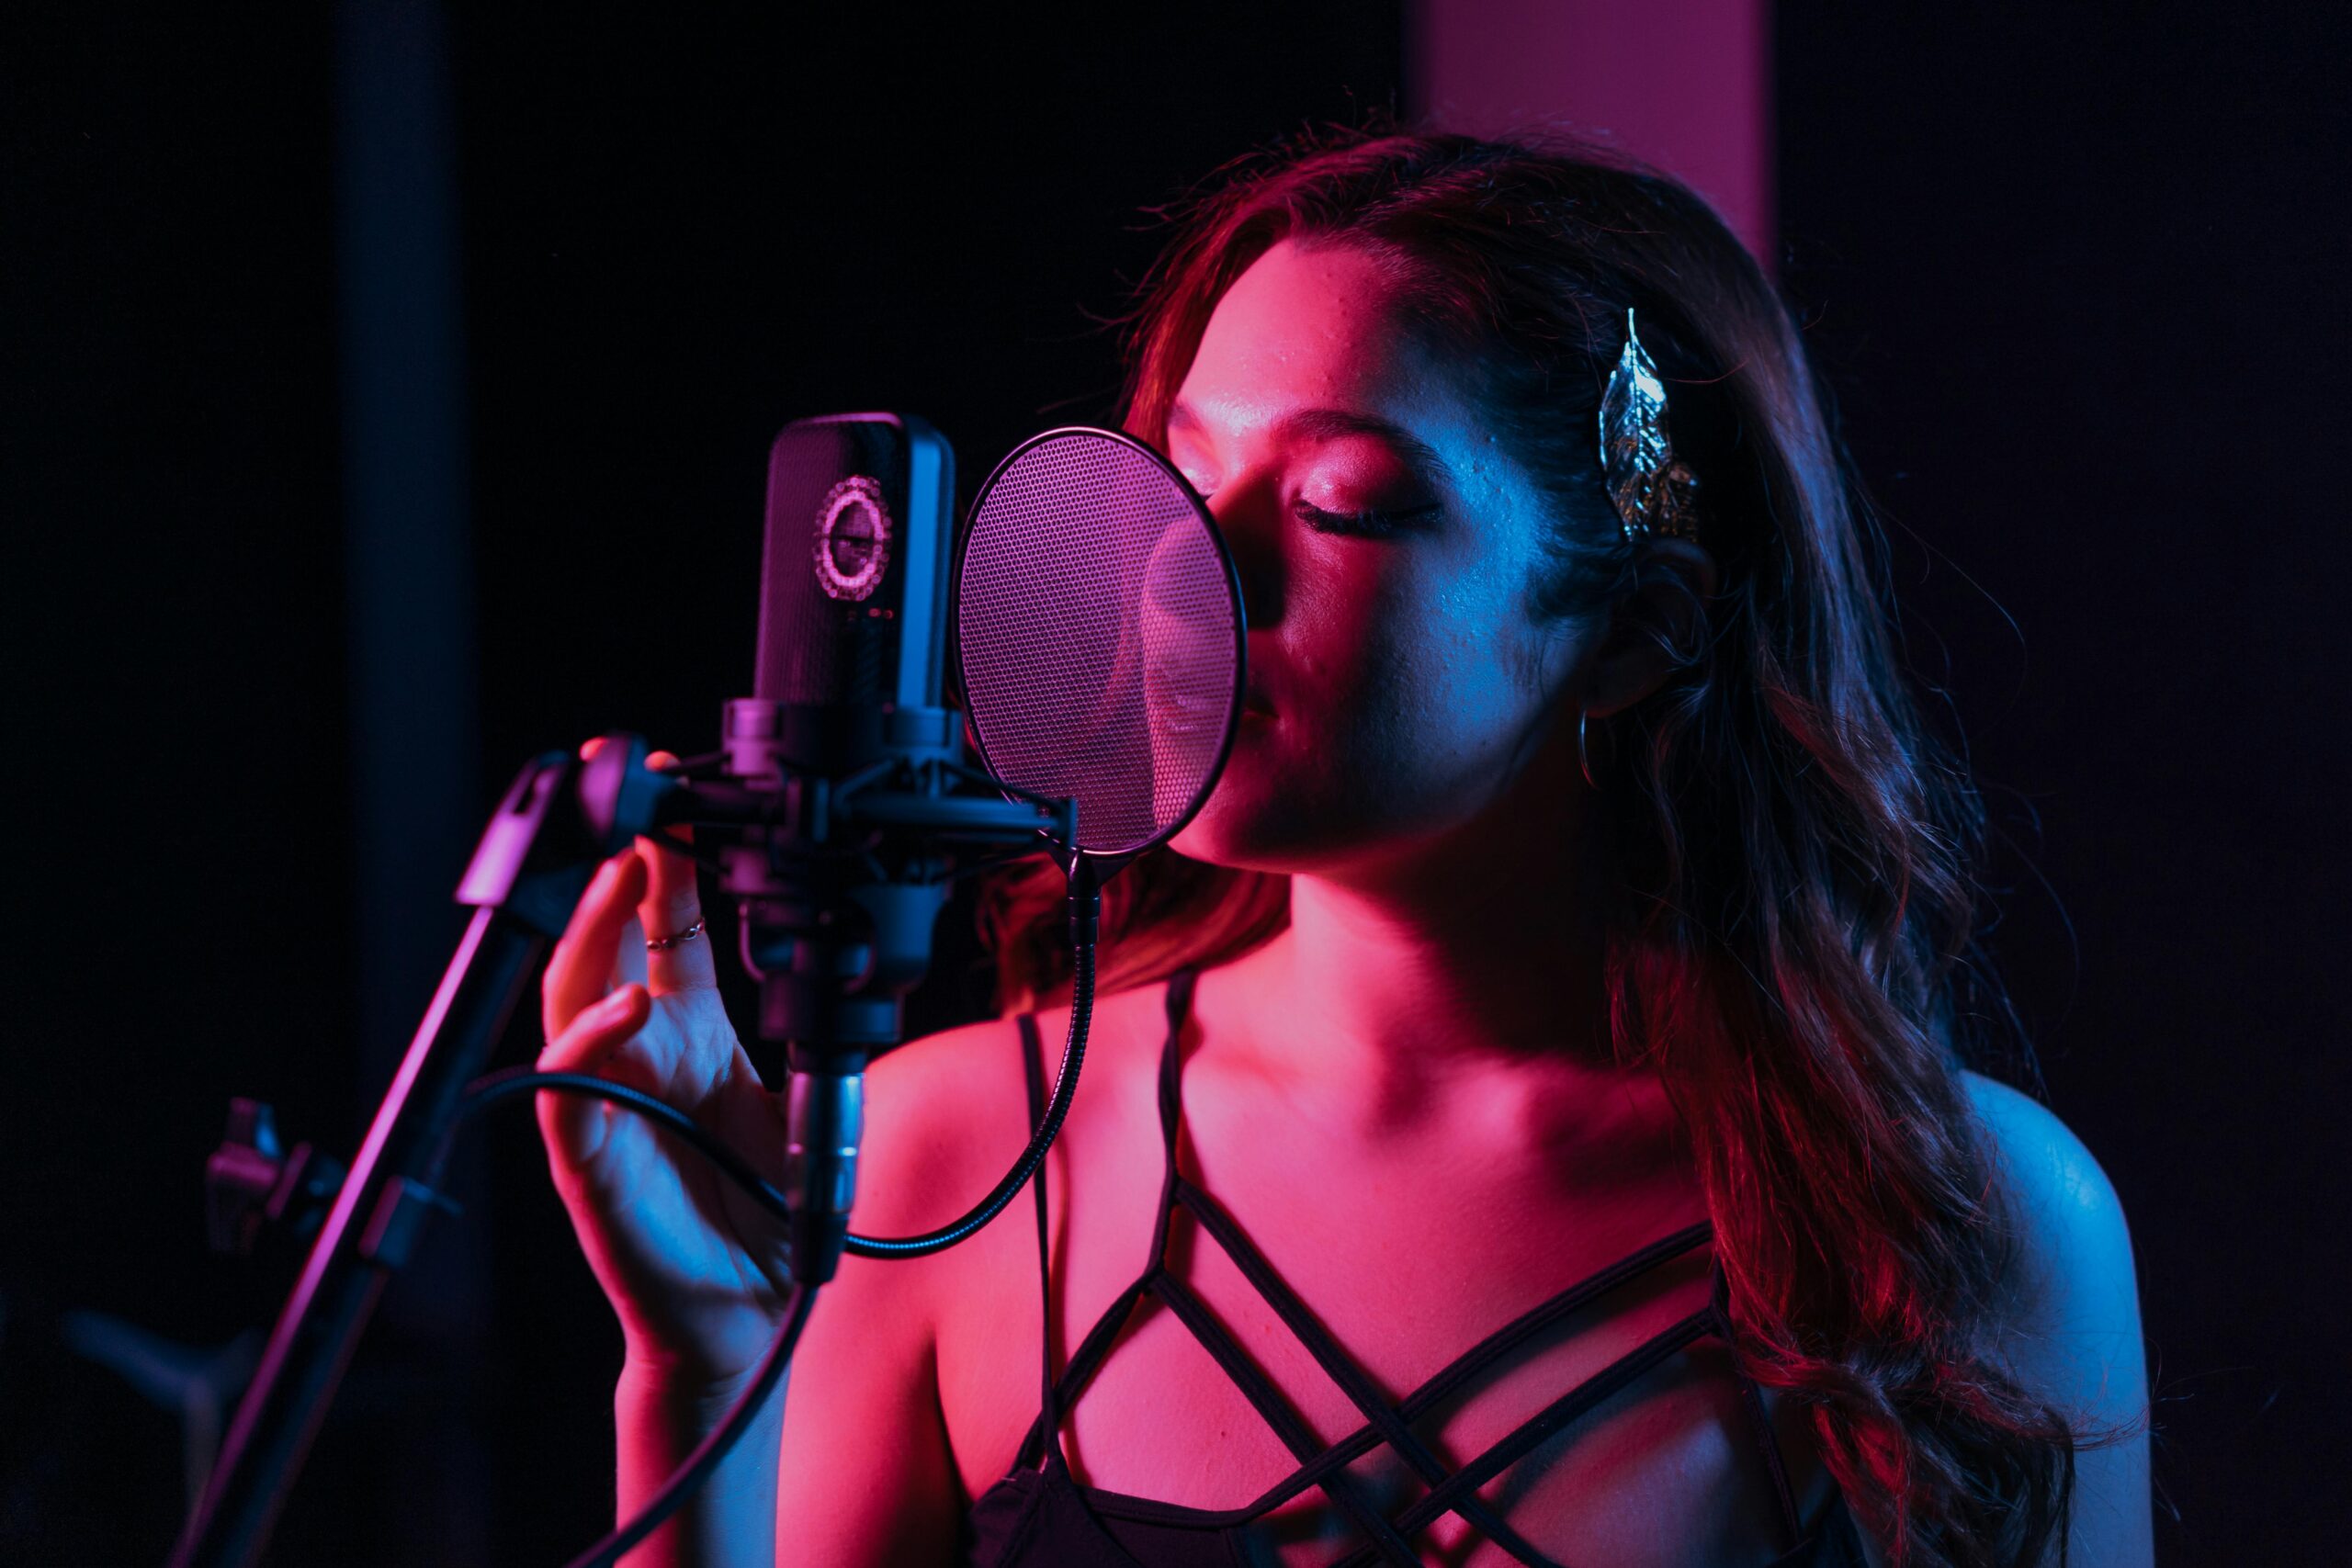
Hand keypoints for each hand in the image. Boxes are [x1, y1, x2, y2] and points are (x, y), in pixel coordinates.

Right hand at [536, 740, 790, 1391]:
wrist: (752, 1313)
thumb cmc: (765, 1209)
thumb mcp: (804, 1104)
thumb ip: (813, 1038)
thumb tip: (852, 970)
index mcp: (687, 1035)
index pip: (662, 927)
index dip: (665, 860)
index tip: (677, 794)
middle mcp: (637, 1057)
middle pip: (603, 943)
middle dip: (611, 871)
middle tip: (635, 809)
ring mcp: (605, 1103)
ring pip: (570, 1000)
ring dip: (592, 934)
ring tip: (618, 878)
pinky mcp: (589, 1160)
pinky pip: (567, 1092)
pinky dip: (591, 1044)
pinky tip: (628, 1007)